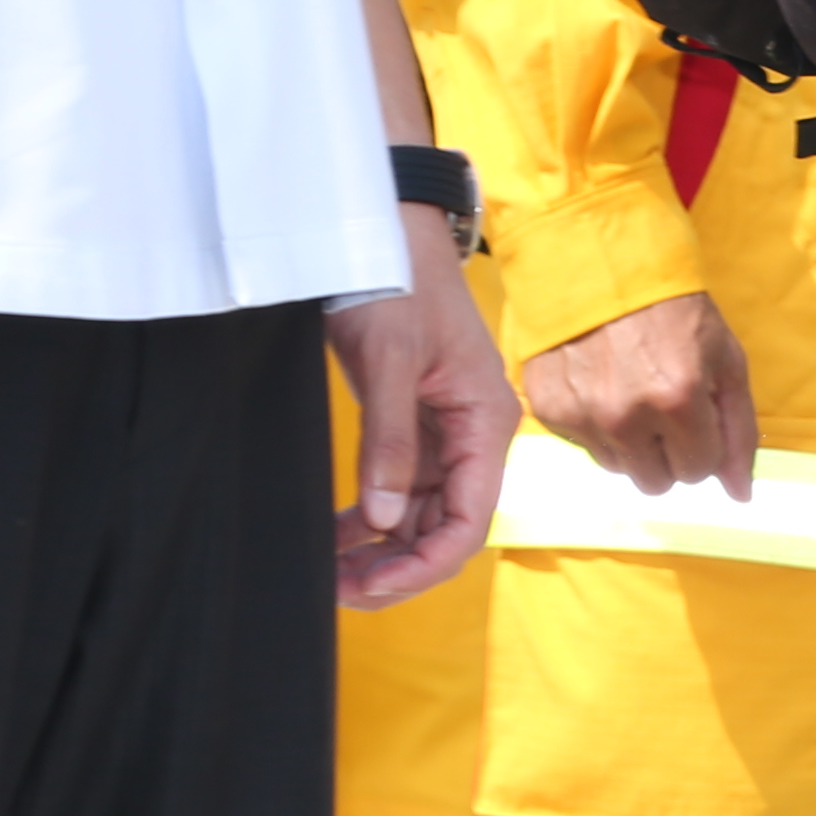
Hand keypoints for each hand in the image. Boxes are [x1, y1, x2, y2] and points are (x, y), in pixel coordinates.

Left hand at [327, 231, 518, 609]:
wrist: (383, 226)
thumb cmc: (392, 279)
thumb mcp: (388, 361)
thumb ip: (389, 444)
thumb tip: (388, 519)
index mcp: (484, 423)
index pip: (468, 520)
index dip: (424, 564)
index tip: (370, 586)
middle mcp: (473, 434)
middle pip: (447, 527)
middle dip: (397, 566)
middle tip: (337, 589)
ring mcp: (446, 430)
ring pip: (424, 513)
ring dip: (382, 548)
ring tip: (331, 570)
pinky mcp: (416, 420)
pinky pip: (403, 486)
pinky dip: (373, 516)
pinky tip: (338, 534)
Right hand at [519, 288, 755, 499]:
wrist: (599, 266)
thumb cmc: (674, 312)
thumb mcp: (725, 361)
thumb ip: (738, 431)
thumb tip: (740, 495)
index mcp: (678, 401)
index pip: (698, 470)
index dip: (702, 445)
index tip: (695, 415)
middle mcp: (626, 416)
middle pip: (656, 480)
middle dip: (667, 453)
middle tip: (663, 410)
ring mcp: (582, 414)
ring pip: (618, 468)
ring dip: (630, 443)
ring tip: (630, 393)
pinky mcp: (549, 409)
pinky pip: (583, 446)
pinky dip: (595, 426)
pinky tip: (600, 386)